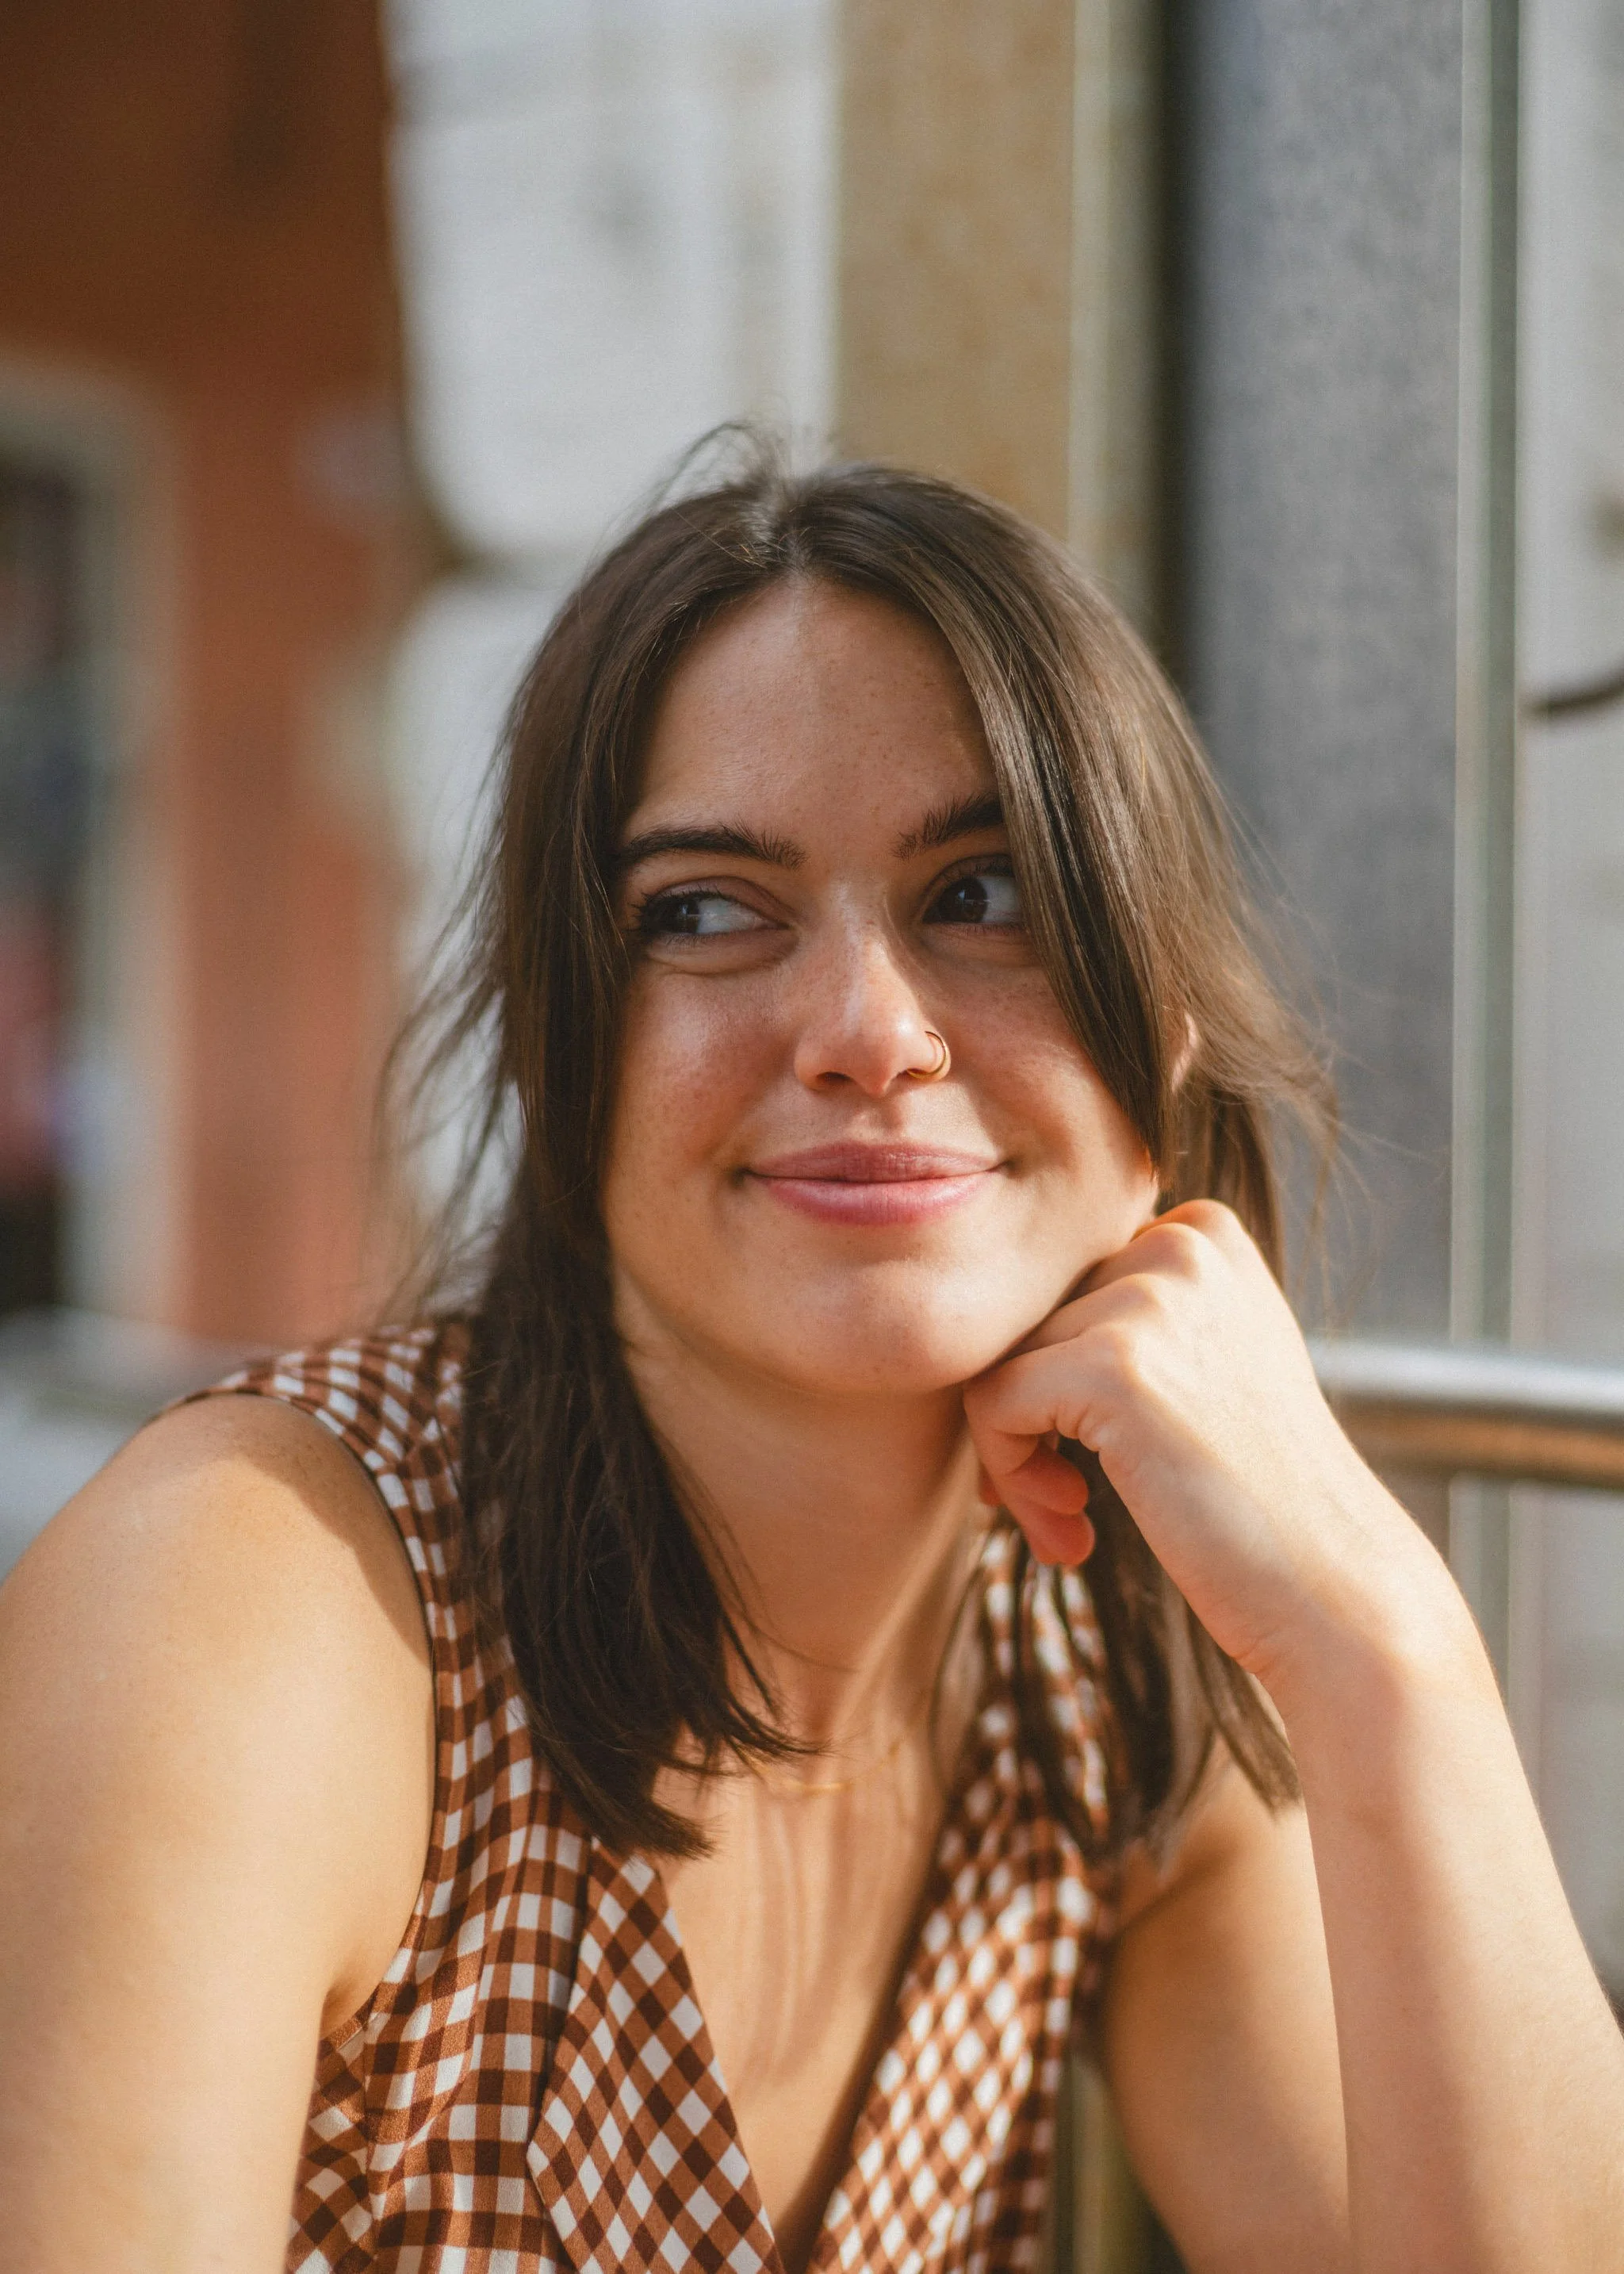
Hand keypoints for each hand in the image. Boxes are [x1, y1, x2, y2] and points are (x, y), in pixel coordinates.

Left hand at [962, 1200, 1434, 1690]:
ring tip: (1070, 1522)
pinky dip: (1007, 1473)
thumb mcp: (1213, 1358)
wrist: (1333, 1584)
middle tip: (1066, 1503)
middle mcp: (1180, 1245)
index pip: (1065, 1279)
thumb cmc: (1263, 1492)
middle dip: (1029, 1417)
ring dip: (1016, 1458)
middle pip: (1028, 1320)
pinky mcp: (1109, 1367)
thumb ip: (1131, 1312)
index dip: (1055, 1367)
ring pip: (1001, 1363)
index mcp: (1204, 1232)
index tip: (1082, 1449)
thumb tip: (997, 1315)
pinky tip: (1071, 1530)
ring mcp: (1146, 1300)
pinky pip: (992, 1402)